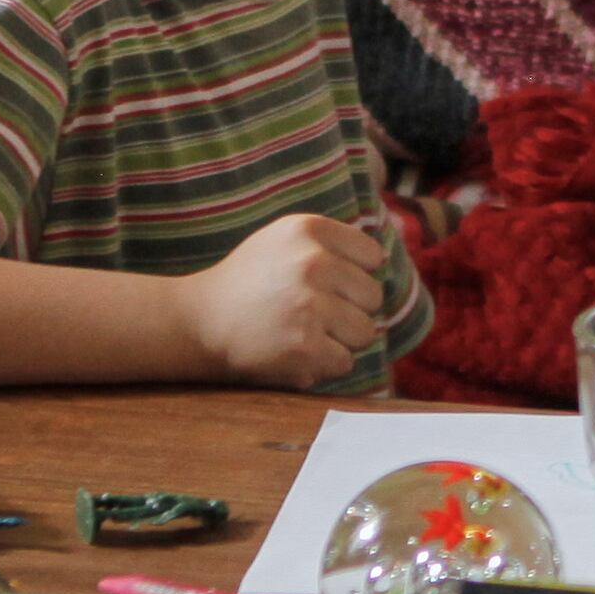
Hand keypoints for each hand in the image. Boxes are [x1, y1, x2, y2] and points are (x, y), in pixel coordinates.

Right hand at [181, 213, 388, 386]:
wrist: (200, 321)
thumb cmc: (251, 280)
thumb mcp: (286, 239)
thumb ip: (335, 240)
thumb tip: (394, 243)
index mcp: (308, 229)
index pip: (372, 256)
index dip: (354, 275)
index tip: (327, 283)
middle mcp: (312, 262)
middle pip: (373, 296)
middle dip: (350, 309)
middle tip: (313, 313)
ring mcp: (309, 306)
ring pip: (365, 331)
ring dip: (341, 339)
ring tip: (306, 332)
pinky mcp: (304, 347)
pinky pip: (345, 361)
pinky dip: (325, 364)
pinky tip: (297, 352)